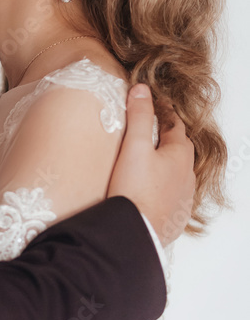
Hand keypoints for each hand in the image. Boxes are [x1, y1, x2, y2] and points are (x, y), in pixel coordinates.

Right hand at [108, 85, 195, 246]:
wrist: (136, 231)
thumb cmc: (134, 188)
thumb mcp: (133, 146)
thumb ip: (138, 116)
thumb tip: (142, 89)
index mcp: (180, 154)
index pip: (174, 125)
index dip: (163, 112)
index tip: (154, 104)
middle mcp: (187, 175)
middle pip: (179, 149)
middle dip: (167, 138)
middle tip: (152, 131)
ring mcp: (183, 197)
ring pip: (178, 173)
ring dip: (167, 164)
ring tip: (151, 161)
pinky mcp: (175, 215)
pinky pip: (172, 194)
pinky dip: (164, 186)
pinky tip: (152, 189)